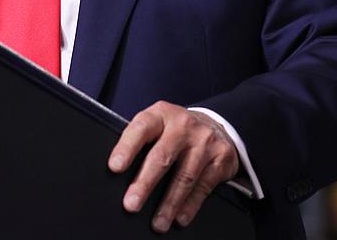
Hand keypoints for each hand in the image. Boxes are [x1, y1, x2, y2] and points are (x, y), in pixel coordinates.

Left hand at [107, 101, 238, 232]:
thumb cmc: (175, 131)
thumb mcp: (158, 125)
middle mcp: (183, 125)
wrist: (215, 126)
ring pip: (184, 177)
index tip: (115, 167)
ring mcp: (204, 141)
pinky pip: (203, 186)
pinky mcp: (221, 158)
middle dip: (145, 183)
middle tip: (132, 204)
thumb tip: (118, 173)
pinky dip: (190, 206)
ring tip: (158, 222)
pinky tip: (180, 217)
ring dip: (169, 203)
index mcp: (161, 114)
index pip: (141, 128)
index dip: (127, 148)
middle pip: (162, 157)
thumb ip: (141, 141)